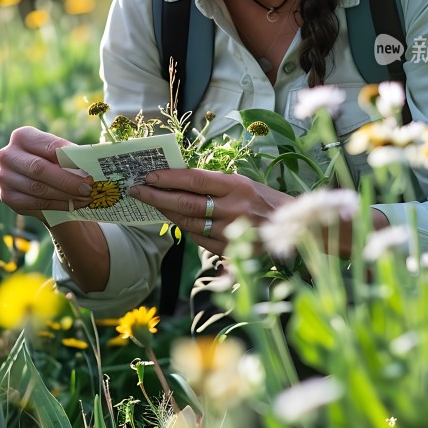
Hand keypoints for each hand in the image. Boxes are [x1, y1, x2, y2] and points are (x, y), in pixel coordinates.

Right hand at [0, 127, 92, 220]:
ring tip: (85, 198)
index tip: (89, 171)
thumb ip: (69, 155)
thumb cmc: (52, 161)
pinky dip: (57, 205)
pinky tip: (72, 205)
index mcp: (22, 136)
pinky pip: (35, 203)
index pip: (49, 146)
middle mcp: (8, 154)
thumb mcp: (58, 153)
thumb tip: (90, 161)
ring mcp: (4, 176)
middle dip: (67, 180)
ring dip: (65, 195)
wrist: (36, 180)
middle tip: (88, 188)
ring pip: (38, 188)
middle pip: (39, 168)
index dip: (70, 159)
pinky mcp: (7, 196)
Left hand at [128, 168, 292, 255]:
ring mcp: (232, 232)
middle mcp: (234, 208)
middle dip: (157, 197)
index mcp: (236, 185)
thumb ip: (211, 183)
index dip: (168, 178)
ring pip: (189, 224)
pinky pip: (199, 240)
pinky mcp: (231, 251)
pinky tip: (176, 220)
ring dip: (167, 214)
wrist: (290, 226)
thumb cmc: (260, 198)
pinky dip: (186, 229)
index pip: (193, 179)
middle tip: (137, 191)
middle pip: (186, 203)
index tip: (148, 176)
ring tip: (152, 203)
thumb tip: (176, 180)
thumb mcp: (240, 183)